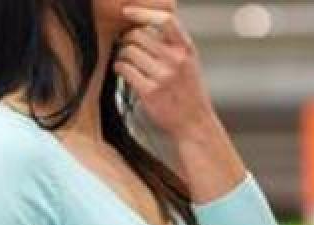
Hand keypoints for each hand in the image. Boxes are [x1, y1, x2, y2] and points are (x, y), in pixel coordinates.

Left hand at [114, 5, 217, 140]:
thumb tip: (146, 23)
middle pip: (139, 34)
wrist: (194, 124)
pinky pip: (124, 69)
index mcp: (186, 49)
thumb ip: (173, 44)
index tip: (128, 11)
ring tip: (125, 60)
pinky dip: (119, 67)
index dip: (143, 13)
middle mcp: (176, 60)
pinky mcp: (149, 92)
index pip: (165, 20)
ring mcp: (163, 76)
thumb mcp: (189, 62)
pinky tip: (122, 71)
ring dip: (122, 54)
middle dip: (127, 38)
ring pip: (128, 51)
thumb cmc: (189, 93)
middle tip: (125, 45)